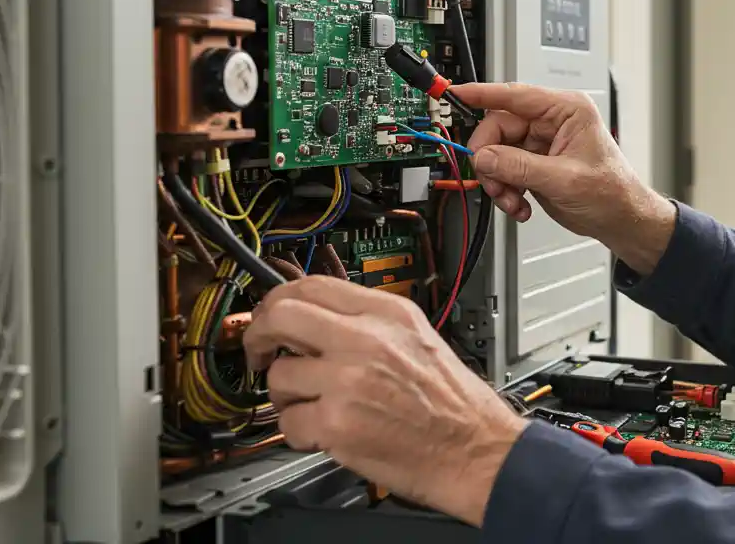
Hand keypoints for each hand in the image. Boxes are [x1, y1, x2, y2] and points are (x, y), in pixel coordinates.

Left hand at [243, 276, 526, 525]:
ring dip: (287, 397)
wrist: (476, 449)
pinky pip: (289, 423)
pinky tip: (328, 433)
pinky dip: (301, 434)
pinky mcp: (337, 424)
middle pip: (281, 316)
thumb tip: (315, 319)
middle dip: (258, 335)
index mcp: (389, 314)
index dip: (279, 299)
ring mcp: (349, 381)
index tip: (270, 315)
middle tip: (260, 353)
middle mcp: (367, 340)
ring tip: (315, 407)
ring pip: (279, 376)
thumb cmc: (452, 404)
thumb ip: (368, 323)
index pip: (314, 285)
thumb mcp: (417, 338)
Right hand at [451, 81, 676, 274]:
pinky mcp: (534, 163)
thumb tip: (485, 157)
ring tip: (513, 201)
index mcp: (566, 111)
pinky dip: (506, 191)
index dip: (483, 93)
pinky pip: (504, 170)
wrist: (621, 220)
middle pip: (498, 128)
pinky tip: (520, 205)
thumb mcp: (564, 179)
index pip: (516, 95)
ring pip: (497, 152)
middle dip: (491, 160)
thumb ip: (520, 166)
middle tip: (495, 183)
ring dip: (498, 180)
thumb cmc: (612, 192)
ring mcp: (541, 144)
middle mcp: (552, 122)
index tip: (457, 93)